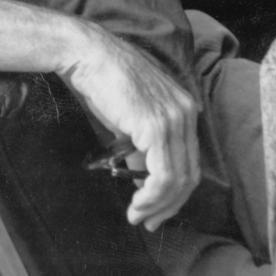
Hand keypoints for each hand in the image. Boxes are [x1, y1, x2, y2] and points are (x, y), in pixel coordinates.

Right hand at [60, 26, 199, 230]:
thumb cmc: (101, 79)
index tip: (155, 207)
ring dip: (158, 205)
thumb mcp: (129, 114)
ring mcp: (174, 120)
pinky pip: (163, 176)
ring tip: (137, 216)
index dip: (174, 190)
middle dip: (169, 204)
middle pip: (189, 174)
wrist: (87, 54)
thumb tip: (140, 172)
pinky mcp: (157, 128)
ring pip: (177, 180)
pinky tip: (136, 204)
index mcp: (183, 107)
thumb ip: (141, 141)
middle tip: (148, 221)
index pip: (188, 159)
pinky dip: (151, 197)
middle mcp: (186, 113)